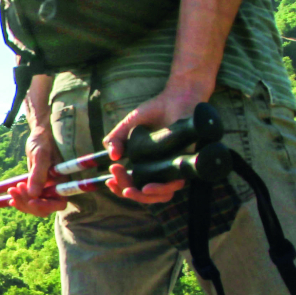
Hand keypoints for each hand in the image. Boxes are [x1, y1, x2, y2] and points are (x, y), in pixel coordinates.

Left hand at [7, 125, 70, 216]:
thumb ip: (38, 174)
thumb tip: (34, 194)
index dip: (45, 206)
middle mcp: (56, 188)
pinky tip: (11, 197)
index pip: (58, 203)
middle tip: (15, 190)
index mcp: (63, 182)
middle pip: (45, 208)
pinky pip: (30, 200)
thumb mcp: (40, 155)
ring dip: (22, 202)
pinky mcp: (37, 187)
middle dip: (28, 203)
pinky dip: (20, 200)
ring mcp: (46, 189)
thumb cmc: (43, 141)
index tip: (31, 201)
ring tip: (11, 190)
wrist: (39, 136)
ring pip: (35, 206)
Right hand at [105, 85, 201, 203]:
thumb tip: (112, 155)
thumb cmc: (155, 111)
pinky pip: (175, 184)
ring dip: (143, 196)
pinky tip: (147, 186)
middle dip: (126, 190)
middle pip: (145, 195)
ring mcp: (174, 168)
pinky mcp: (186, 164)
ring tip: (130, 189)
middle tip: (116, 174)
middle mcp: (161, 170)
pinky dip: (161, 189)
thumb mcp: (129, 125)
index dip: (119, 187)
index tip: (109, 180)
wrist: (176, 97)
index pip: (133, 185)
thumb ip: (116, 139)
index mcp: (147, 164)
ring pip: (162, 196)